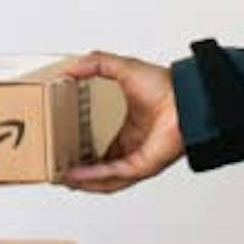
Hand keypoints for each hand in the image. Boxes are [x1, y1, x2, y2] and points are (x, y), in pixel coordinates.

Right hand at [57, 50, 185, 192]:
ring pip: (104, 178)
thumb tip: (72, 66)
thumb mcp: (124, 68)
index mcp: (131, 129)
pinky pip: (113, 175)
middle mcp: (134, 147)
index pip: (101, 146)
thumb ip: (98, 63)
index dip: (80, 149)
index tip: (61, 148)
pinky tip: (75, 175)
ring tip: (60, 178)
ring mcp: (138, 158)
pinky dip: (92, 176)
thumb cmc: (167, 86)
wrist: (187, 98)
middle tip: (55, 169)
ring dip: (82, 180)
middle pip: (100, 167)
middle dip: (77, 171)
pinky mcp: (142, 166)